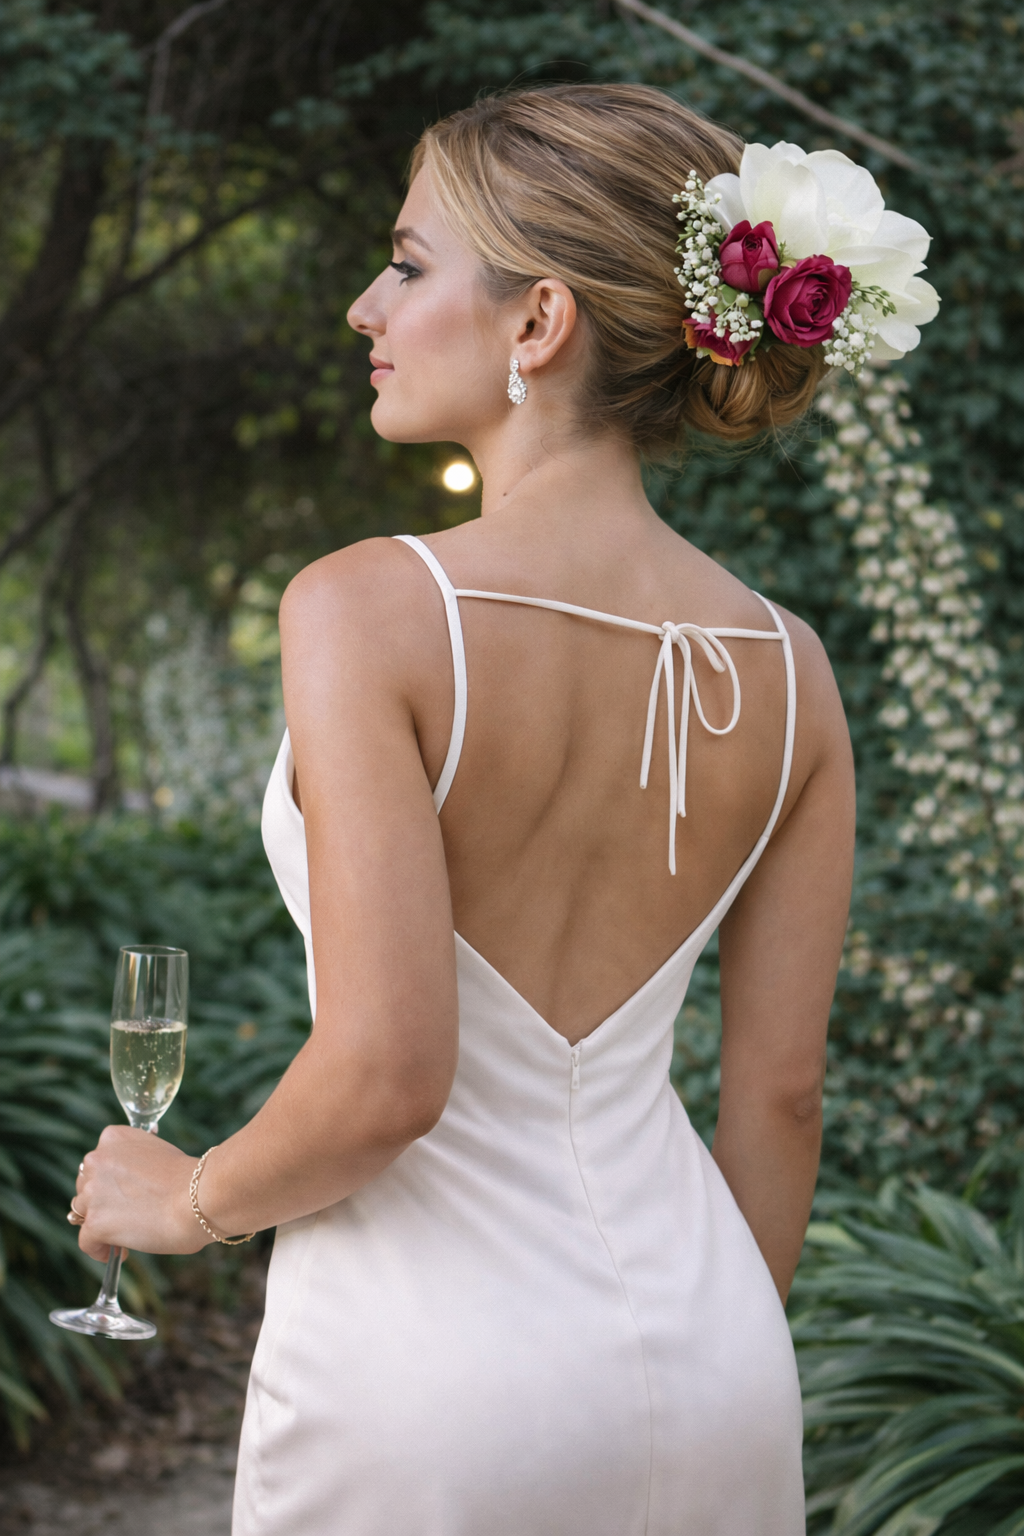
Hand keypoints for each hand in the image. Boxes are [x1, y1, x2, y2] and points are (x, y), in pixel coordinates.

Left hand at [75, 1125, 209, 1260]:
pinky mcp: (95, 1222)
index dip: (110, 1180)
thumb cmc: (191, 1179)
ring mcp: (93, 1192)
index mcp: (113, 1138)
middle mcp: (97, 1159)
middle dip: (103, 1201)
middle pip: (86, 1186)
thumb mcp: (159, 1154)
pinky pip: (87, 1242)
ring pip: (84, 1213)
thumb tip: (130, 1187)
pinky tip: (120, 1253)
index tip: (125, 1193)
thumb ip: (137, 1164)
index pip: (98, 1162)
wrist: (200, 1197)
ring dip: (102, 1223)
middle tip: (128, 1215)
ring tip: (128, 1235)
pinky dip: (100, 1250)